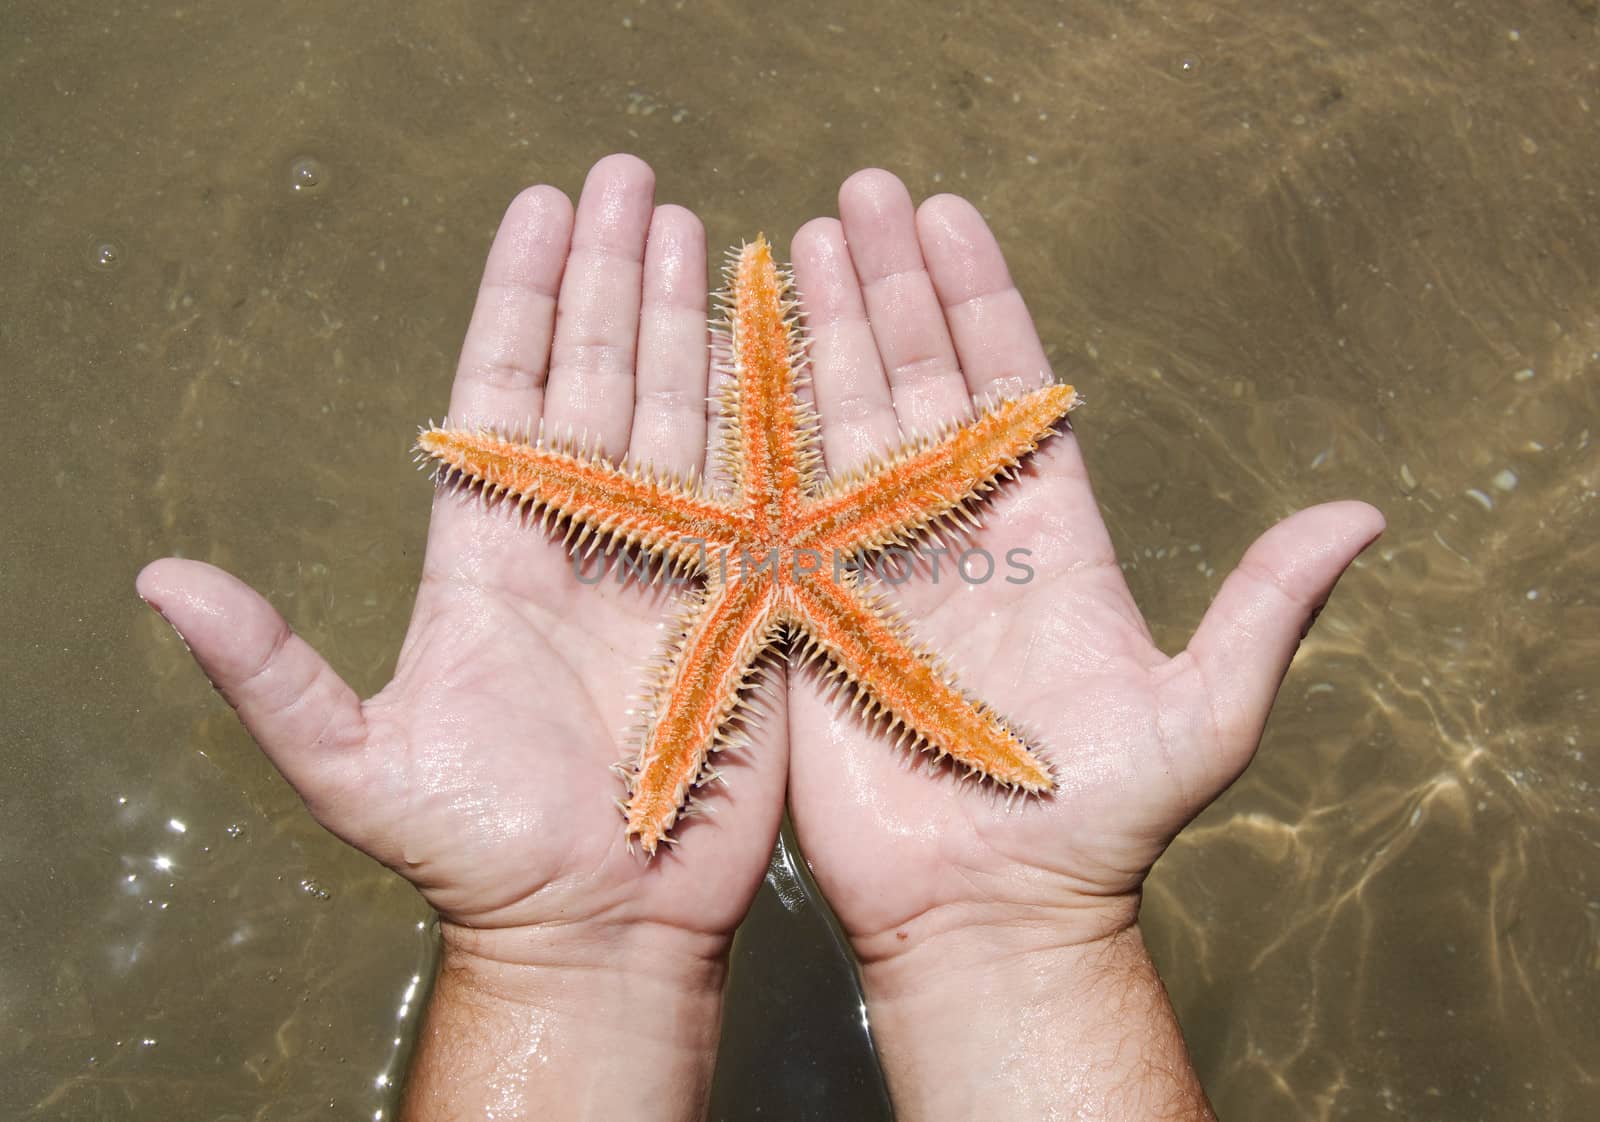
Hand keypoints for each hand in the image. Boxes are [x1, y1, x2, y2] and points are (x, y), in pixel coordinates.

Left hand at [137, 155, 787, 1119]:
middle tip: (630, 179)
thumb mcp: (354, 765)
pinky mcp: (744, 604)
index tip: (542, 209)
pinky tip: (767, 343)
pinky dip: (764, 414)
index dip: (525, 298)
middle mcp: (584, 541)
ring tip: (694, 228)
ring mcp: (670, 566)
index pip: (510, 394)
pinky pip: (759, 490)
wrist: (596, 927)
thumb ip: (270, 671)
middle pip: (601, 380)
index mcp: (494, 552)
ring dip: (685, 320)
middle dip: (614, 276)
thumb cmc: (475, 853)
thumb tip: (161, 580)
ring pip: (680, 414)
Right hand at [783, 170, 1383, 1118]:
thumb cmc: (1099, 825)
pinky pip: (778, 506)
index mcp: (1045, 535)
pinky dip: (759, 430)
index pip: (1007, 385)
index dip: (979, 298)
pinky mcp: (806, 616)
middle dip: (889, 284)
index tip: (948, 216)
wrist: (988, 916)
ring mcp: (874, 569)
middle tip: (858, 195)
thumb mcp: (1203, 716)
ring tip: (798, 240)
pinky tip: (740, 357)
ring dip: (825, 330)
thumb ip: (1268, 611)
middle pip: (917, 381)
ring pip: (844, 424)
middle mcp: (955, 536)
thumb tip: (1365, 516)